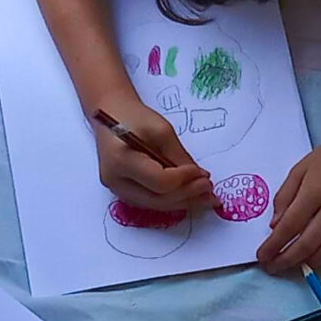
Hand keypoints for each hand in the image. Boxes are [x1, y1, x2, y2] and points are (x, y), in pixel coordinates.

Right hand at [91, 98, 212, 211]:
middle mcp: (115, 181)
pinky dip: (172, 200)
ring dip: (183, 202)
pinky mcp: (123, 192)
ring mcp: (117, 189)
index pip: (159, 181)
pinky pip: (151, 201)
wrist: (110, 115)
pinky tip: (190, 196)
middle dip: (187, 195)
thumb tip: (200, 178)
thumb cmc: (135, 117)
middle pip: (158, 199)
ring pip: (155, 205)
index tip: (202, 173)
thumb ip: (179, 156)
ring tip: (206, 196)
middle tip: (210, 188)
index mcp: (121, 160)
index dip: (183, 179)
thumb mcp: (162, 130)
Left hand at [258, 133, 320, 274]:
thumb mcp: (300, 169)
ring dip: (308, 264)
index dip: (273, 245)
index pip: (290, 226)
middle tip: (272, 267)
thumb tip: (275, 228)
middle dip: (286, 260)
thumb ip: (284, 197)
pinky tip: (318, 259)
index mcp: (314, 192)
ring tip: (292, 265)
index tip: (261, 256)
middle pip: (307, 244)